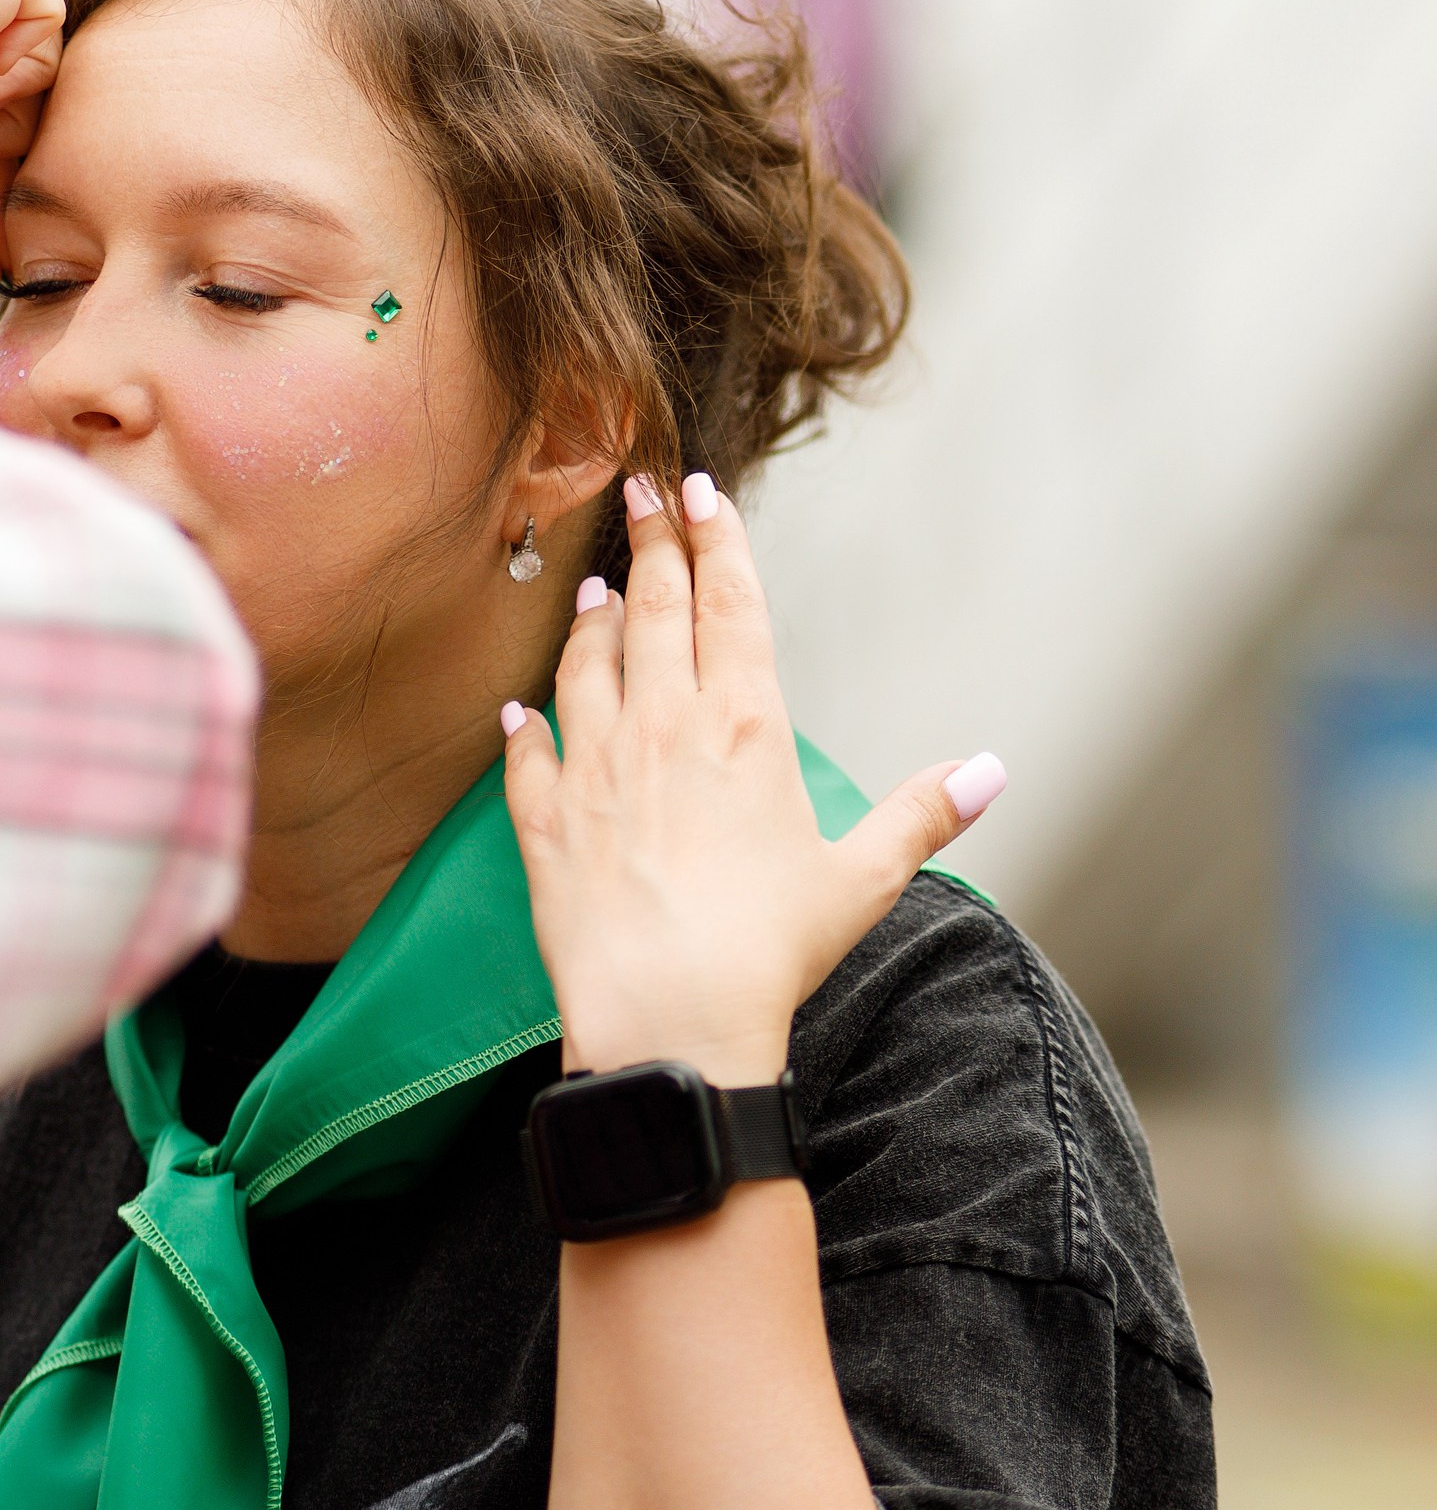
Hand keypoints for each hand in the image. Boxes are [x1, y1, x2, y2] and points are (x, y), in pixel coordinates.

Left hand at [501, 473, 1005, 1080]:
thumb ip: (923, 814)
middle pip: (656, 613)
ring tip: (595, 588)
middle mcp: (665, 729)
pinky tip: (518, 711)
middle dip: (651, 543)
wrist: (669, 1019)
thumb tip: (991, 771)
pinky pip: (528, 757)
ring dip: (591, 621)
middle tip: (639, 490)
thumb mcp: (861, 881)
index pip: (732, 607)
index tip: (701, 490)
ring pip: (586, 667)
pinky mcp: (545, 822)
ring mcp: (597, 770)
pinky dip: (524, 729)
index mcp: (747, 728)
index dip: (718, 541)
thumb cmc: (769, 954)